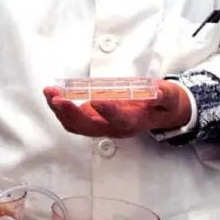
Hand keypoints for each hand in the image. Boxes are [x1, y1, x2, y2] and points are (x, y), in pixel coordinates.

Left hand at [43, 80, 191, 137]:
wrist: (162, 114)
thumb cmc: (163, 104)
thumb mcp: (170, 98)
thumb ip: (165, 95)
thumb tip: (157, 91)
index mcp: (134, 122)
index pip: (120, 120)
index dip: (108, 112)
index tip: (96, 100)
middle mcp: (115, 128)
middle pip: (90, 126)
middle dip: (72, 113)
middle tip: (58, 98)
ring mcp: (102, 125)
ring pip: (78, 125)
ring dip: (61, 111)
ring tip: (49, 93)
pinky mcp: (94, 120)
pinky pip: (74, 120)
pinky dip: (61, 110)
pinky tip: (53, 95)